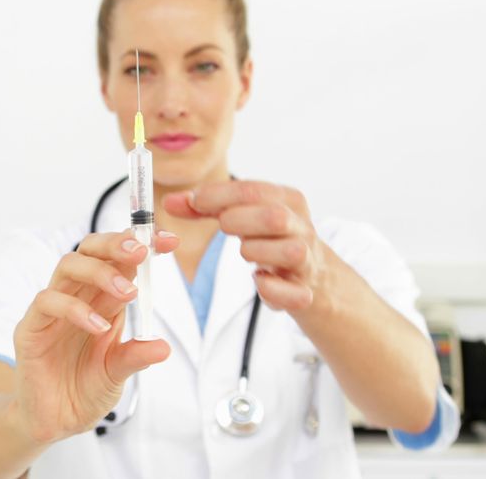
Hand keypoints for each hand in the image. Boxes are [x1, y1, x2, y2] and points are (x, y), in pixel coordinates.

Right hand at [11, 230, 178, 444]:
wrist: (52, 422)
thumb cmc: (82, 391)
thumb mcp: (117, 374)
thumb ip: (135, 356)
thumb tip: (162, 347)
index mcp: (100, 301)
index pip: (117, 260)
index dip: (140, 244)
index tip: (169, 242)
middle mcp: (76, 298)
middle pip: (89, 250)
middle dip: (116, 244)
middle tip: (142, 252)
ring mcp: (51, 311)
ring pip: (67, 267)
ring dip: (100, 272)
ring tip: (128, 292)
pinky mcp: (31, 328)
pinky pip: (47, 303)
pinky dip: (75, 309)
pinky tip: (98, 326)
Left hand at [163, 181, 329, 312]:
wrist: (315, 277)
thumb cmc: (272, 239)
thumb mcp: (244, 216)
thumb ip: (207, 208)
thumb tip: (170, 202)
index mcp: (288, 201)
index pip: (253, 190)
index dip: (218, 195)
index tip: (194, 201)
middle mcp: (302, 228)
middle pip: (274, 217)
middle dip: (239, 221)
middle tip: (223, 227)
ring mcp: (308, 261)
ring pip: (290, 252)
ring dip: (257, 252)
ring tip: (246, 253)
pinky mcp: (305, 293)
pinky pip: (295, 294)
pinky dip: (271, 289)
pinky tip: (259, 281)